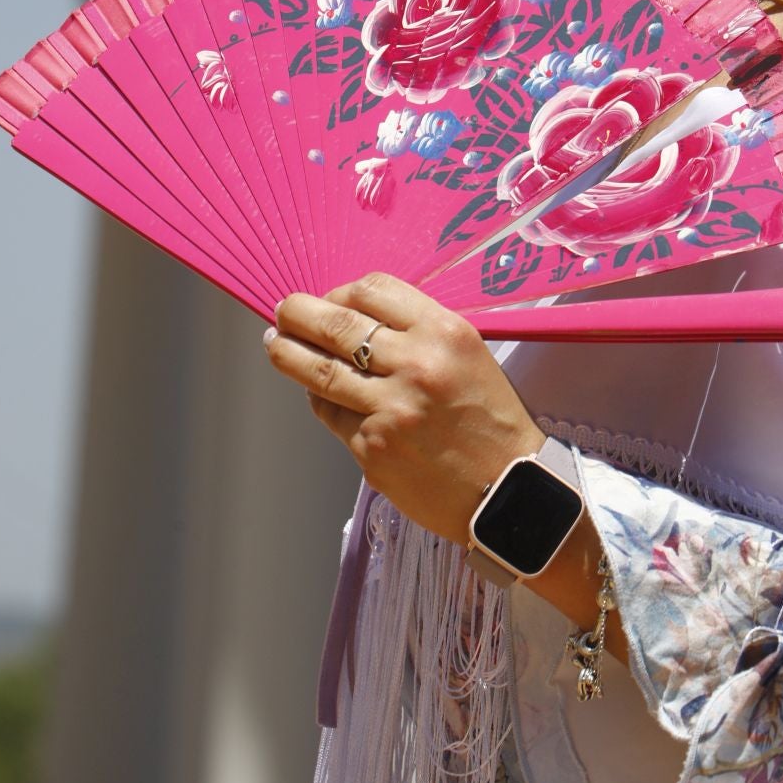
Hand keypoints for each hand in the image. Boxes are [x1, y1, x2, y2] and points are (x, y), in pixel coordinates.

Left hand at [264, 272, 543, 546]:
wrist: (508, 491)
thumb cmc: (489, 417)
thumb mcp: (467, 355)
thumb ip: (416, 332)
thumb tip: (351, 318)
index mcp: (443, 332)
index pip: (373, 291)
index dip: (340, 291)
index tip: (329, 298)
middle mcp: (415, 365)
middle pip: (336, 326)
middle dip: (298, 314)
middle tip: (282, 310)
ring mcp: (390, 410)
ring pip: (321, 372)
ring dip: (288, 354)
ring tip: (274, 344)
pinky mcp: (373, 449)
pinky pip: (333, 416)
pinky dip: (322, 401)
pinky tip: (319, 394)